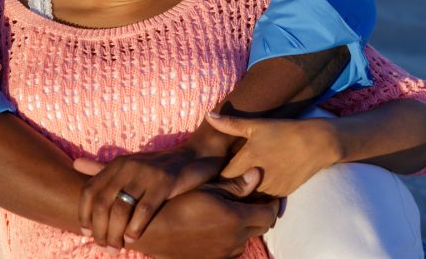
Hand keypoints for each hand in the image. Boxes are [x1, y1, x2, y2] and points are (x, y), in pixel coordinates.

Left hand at [73, 145, 227, 250]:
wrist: (191, 158)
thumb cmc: (155, 168)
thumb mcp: (128, 166)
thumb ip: (102, 169)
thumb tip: (74, 165)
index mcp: (117, 164)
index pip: (89, 190)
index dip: (83, 214)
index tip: (86, 232)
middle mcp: (128, 166)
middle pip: (101, 203)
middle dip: (99, 229)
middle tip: (104, 245)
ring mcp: (145, 174)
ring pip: (120, 209)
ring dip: (115, 233)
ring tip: (117, 245)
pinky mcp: (164, 182)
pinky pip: (144, 210)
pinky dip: (135, 228)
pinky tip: (133, 238)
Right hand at [129, 184, 278, 257]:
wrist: (153, 230)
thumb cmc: (178, 202)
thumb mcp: (206, 187)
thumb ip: (234, 184)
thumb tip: (258, 173)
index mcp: (236, 219)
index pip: (269, 214)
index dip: (272, 203)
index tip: (269, 194)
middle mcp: (235, 240)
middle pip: (261, 227)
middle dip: (261, 213)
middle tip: (255, 200)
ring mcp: (224, 253)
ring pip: (246, 239)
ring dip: (246, 226)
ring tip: (235, 211)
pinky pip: (232, 249)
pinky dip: (233, 237)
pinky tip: (219, 226)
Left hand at [206, 113, 340, 195]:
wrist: (317, 143)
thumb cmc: (284, 131)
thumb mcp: (256, 125)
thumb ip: (229, 124)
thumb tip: (208, 115)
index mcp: (246, 161)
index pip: (222, 178)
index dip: (215, 178)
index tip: (210, 175)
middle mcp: (257, 179)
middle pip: (234, 191)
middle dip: (227, 189)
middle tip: (219, 185)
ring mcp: (270, 189)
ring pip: (248, 198)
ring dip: (242, 195)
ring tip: (233, 190)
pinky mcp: (282, 195)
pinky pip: (263, 201)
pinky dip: (257, 197)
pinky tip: (252, 191)